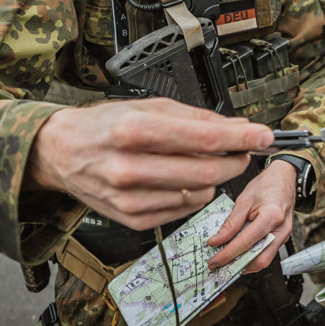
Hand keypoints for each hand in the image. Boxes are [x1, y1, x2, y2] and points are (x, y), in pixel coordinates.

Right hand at [26, 97, 271, 229]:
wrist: (61, 153)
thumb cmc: (104, 126)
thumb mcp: (148, 107)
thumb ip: (196, 118)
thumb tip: (237, 126)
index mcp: (135, 130)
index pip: (205, 137)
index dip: (241, 137)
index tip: (263, 135)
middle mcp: (130, 167)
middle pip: (207, 171)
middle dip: (236, 160)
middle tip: (243, 150)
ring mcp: (130, 198)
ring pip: (200, 193)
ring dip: (213, 178)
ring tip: (201, 161)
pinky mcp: (133, 219)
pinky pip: (183, 208)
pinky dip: (193, 193)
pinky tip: (181, 178)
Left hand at [206, 160, 295, 271]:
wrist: (284, 178)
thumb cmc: (267, 185)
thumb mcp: (244, 200)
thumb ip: (231, 223)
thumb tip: (217, 240)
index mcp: (271, 216)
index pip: (246, 242)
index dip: (227, 254)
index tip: (214, 260)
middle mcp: (281, 229)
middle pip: (260, 259)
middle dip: (238, 266)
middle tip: (220, 266)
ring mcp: (284, 235)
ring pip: (265, 260)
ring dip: (245, 264)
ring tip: (227, 260)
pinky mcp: (282, 238)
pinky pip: (267, 253)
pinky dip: (252, 256)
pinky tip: (240, 253)